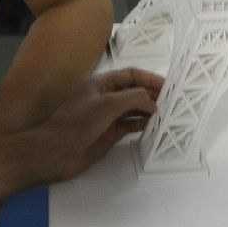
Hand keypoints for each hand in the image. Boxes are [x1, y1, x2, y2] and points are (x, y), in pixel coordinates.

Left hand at [0, 69, 163, 193]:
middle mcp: (104, 97)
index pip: (130, 75)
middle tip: (172, 101)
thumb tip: (153, 104)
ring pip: (132, 108)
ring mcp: (106, 116)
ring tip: (166, 114)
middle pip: (133, 91)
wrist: (55, 151)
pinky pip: (128, 125)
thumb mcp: (108, 104)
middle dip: (151, 94)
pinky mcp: (108, 134)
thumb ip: (134, 98)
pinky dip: (140, 124)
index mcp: (100, 82)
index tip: (168, 86)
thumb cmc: (78, 122)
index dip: (149, 78)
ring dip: (148, 109)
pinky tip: (151, 126)